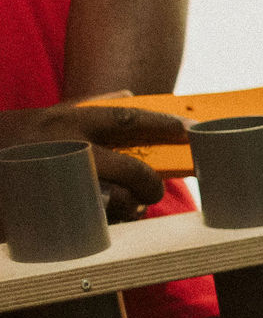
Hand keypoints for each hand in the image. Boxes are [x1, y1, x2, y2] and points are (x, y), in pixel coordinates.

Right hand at [0, 100, 187, 221]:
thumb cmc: (13, 141)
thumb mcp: (44, 117)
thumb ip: (85, 107)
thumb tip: (128, 95)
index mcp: (66, 121)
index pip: (126, 118)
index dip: (163, 124)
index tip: (190, 130)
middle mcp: (66, 148)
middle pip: (132, 168)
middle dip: (151, 184)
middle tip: (153, 190)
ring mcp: (61, 181)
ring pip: (118, 199)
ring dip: (130, 206)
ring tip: (127, 205)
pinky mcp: (54, 211)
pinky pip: (98, 222)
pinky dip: (107, 222)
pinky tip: (102, 218)